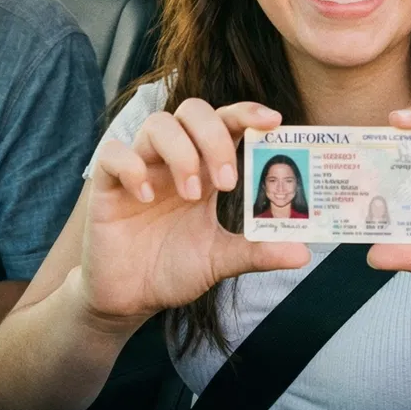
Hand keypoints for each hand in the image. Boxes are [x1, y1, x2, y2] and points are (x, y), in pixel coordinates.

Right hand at [78, 98, 309, 329]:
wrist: (128, 298)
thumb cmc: (172, 269)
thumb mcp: (220, 260)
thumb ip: (257, 252)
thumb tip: (303, 252)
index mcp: (204, 170)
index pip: (225, 122)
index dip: (247, 112)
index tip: (274, 120)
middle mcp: (172, 160)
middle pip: (192, 111)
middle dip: (214, 136)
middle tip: (227, 180)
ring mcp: (139, 168)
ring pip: (157, 125)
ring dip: (180, 153)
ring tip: (190, 195)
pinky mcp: (106, 185)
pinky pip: (112, 153)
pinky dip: (131, 167)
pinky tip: (144, 197)